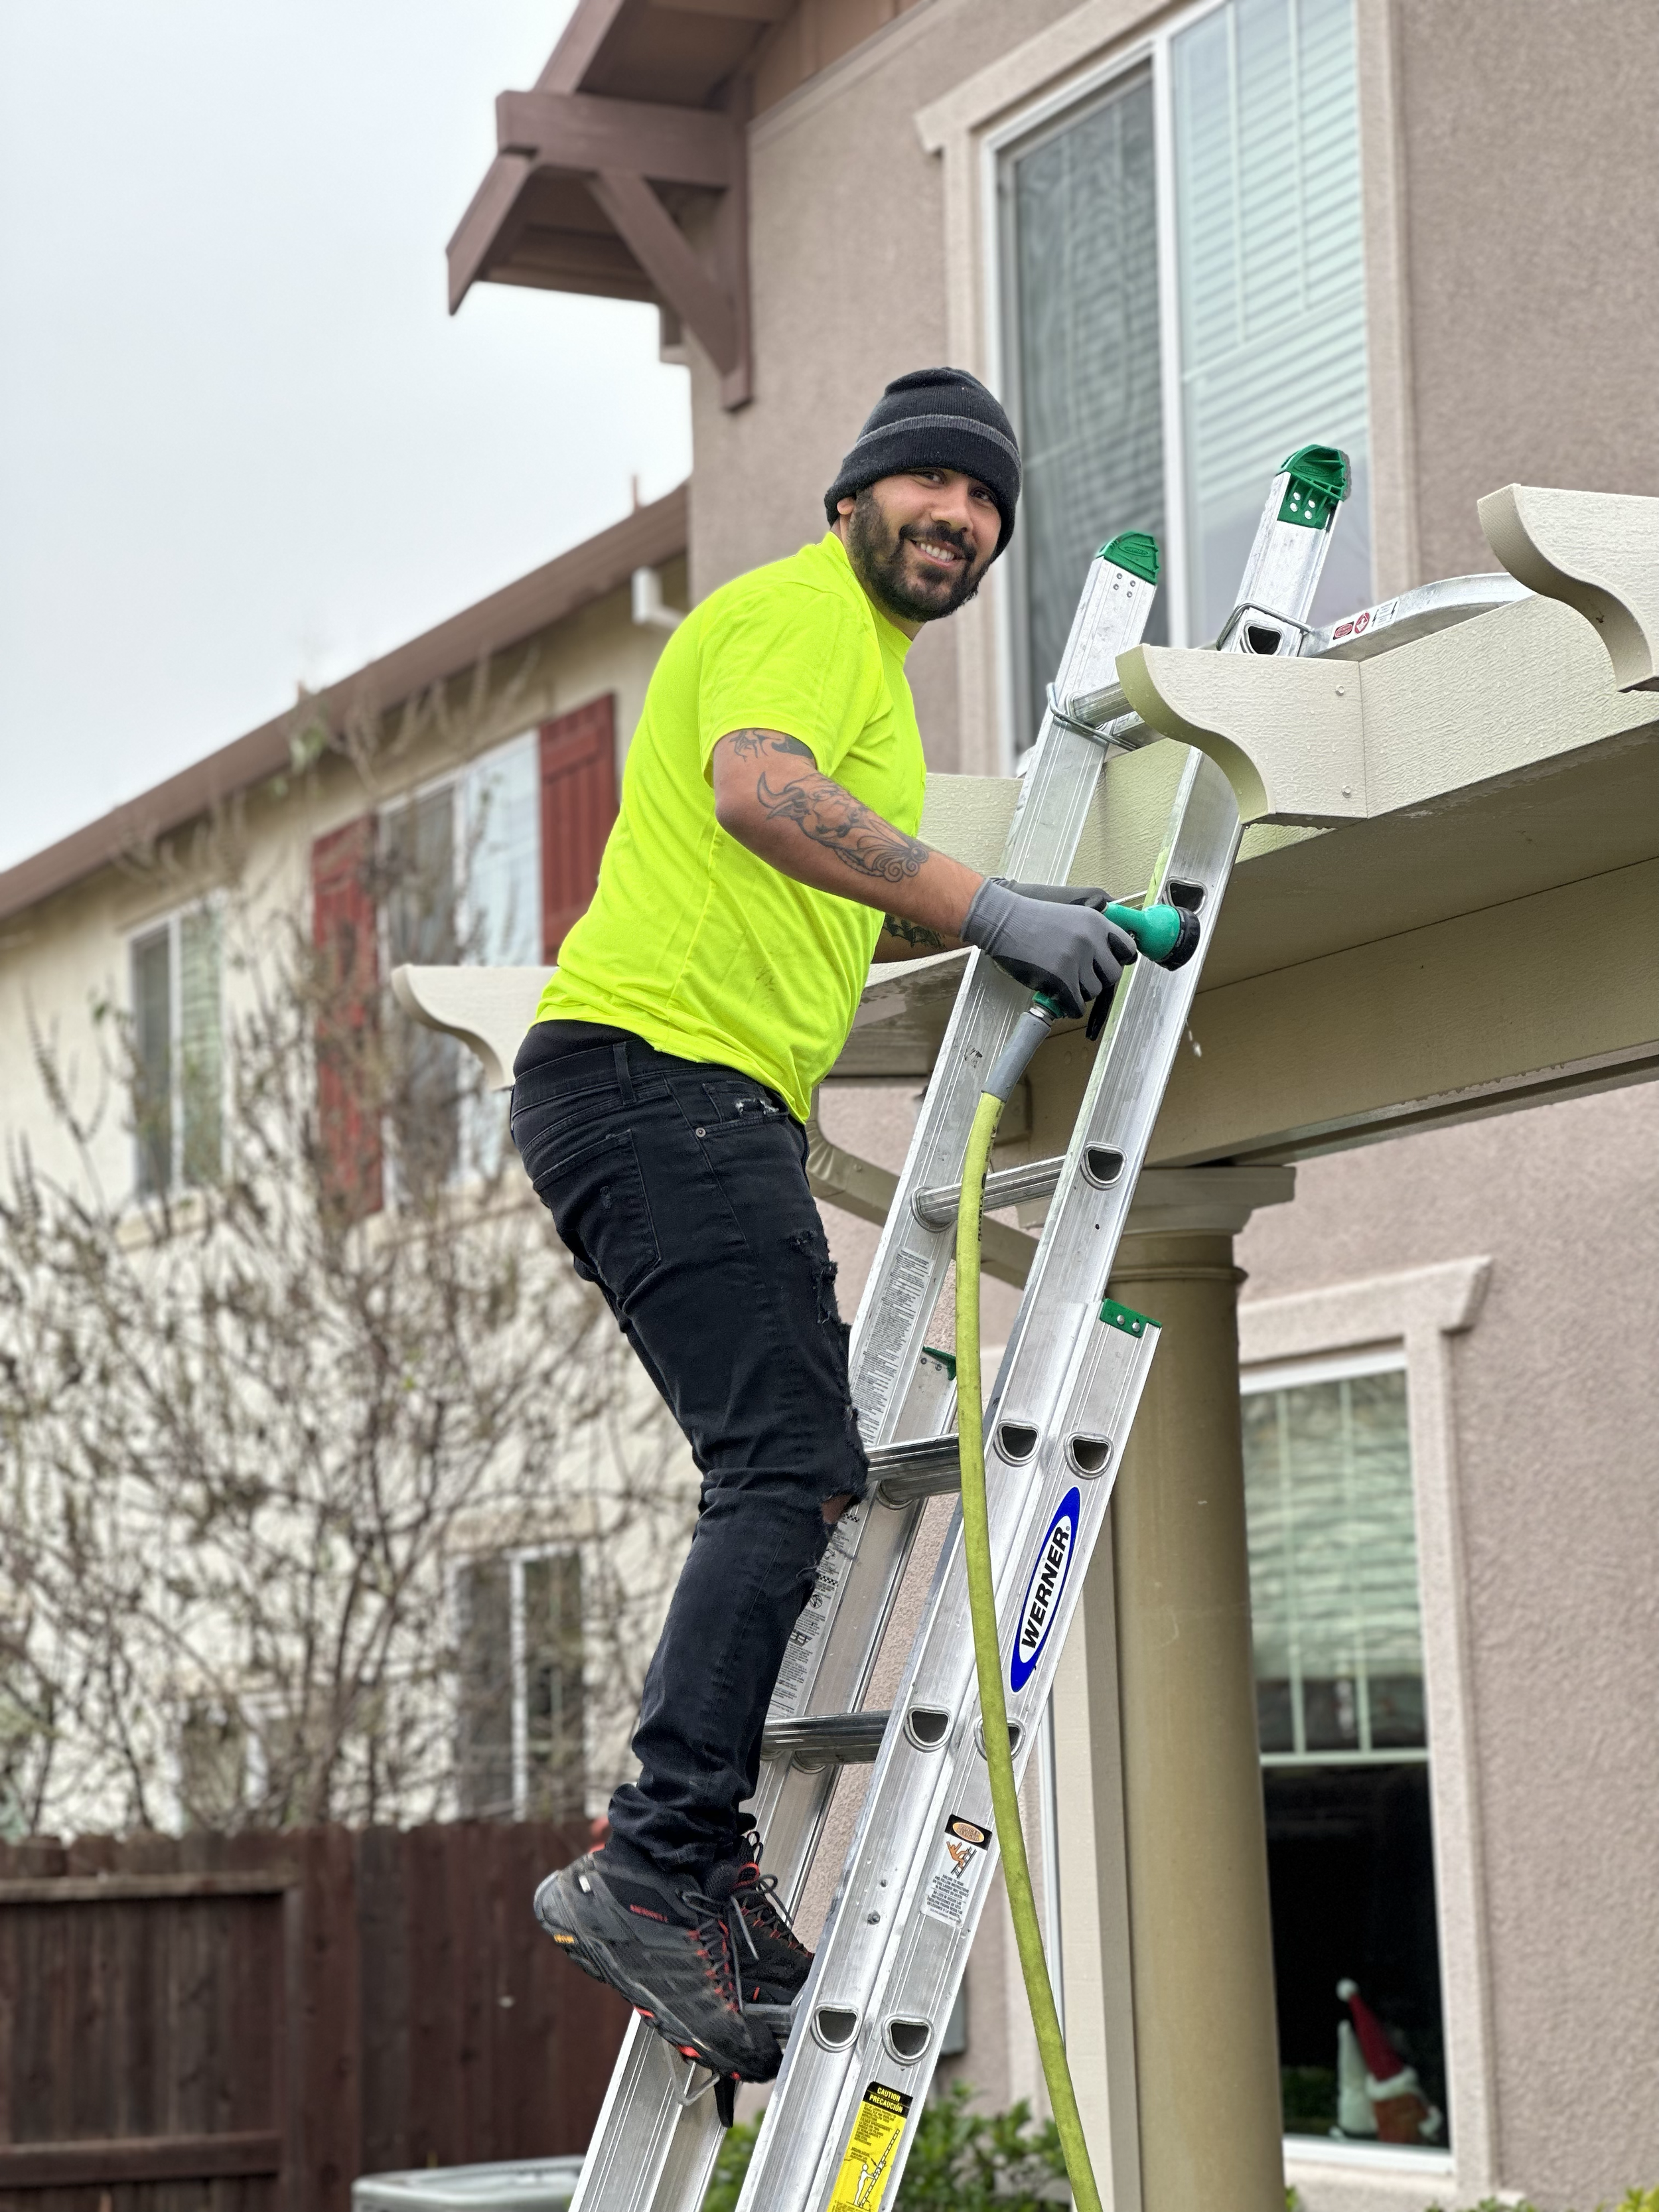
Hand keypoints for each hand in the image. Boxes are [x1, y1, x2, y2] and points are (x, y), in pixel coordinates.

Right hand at [960, 878, 1137, 1020]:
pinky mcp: (1060, 979)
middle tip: (1080, 979)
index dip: (1118, 961)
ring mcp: (1075, 960)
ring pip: (1094, 992)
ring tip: (1062, 983)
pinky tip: (1058, 998)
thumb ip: (1092, 933)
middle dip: (1098, 980)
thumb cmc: (1031, 920)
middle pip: (1113, 975)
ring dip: (1080, 993)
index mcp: (1096, 922)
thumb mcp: (1071, 915)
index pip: (1128, 949)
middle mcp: (1090, 940)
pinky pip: (1077, 1006)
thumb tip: (1108, 958)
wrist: (1002, 921)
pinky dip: (1069, 1007)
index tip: (1107, 967)